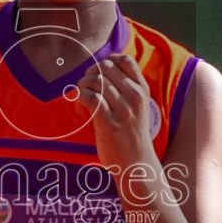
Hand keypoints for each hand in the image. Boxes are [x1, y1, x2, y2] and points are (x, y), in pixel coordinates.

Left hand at [75, 54, 153, 173]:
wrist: (137, 162)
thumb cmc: (132, 132)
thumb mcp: (138, 106)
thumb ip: (127, 87)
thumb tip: (102, 68)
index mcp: (142, 90)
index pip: (125, 60)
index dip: (108, 60)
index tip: (99, 70)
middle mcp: (134, 97)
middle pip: (107, 68)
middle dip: (91, 71)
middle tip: (86, 82)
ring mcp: (123, 111)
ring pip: (97, 81)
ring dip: (83, 84)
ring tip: (81, 91)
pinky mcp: (108, 123)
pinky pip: (90, 98)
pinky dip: (80, 95)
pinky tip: (79, 100)